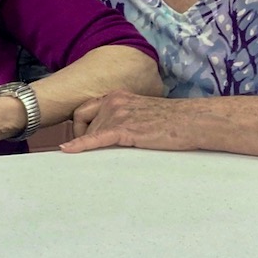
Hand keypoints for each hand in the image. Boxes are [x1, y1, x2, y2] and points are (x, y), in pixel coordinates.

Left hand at [61, 90, 200, 153]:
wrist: (190, 121)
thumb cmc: (171, 120)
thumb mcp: (140, 110)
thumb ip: (123, 115)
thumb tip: (112, 132)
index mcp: (116, 96)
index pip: (84, 110)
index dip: (78, 126)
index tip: (77, 138)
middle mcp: (112, 102)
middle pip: (86, 126)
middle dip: (86, 140)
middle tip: (88, 156)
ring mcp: (117, 114)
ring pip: (92, 135)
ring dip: (93, 148)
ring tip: (95, 161)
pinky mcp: (124, 129)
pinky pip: (96, 138)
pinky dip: (80, 145)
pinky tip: (67, 150)